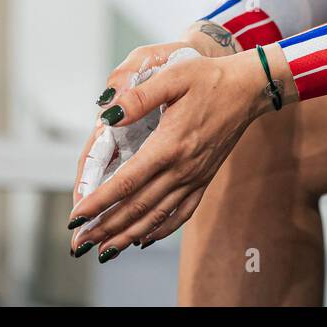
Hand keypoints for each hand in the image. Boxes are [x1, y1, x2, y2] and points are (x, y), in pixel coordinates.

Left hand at [68, 47, 276, 260]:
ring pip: (157, 216)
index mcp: (170, 145)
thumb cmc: (210, 78)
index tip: (76, 216)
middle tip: (79, 244)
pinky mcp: (204, 179)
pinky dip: (160, 230)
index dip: (98, 202)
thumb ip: (139, 96)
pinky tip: (144, 239)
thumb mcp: (174, 76)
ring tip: (104, 250)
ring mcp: (195, 177)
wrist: (250, 88)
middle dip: (105, 228)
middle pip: (137, 207)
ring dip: (128, 236)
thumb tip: (107, 115)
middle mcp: (182, 168)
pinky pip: (181, 213)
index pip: (126, 182)